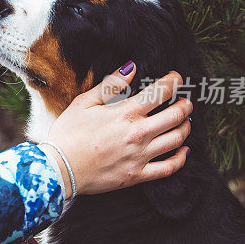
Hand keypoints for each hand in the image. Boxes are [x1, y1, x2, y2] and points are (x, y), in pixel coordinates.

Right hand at [41, 62, 191, 197]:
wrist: (59, 169)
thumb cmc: (68, 134)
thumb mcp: (83, 103)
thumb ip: (110, 86)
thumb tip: (131, 68)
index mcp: (125, 114)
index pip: (160, 92)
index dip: (173, 82)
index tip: (177, 78)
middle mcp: (138, 134)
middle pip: (175, 116)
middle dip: (185, 105)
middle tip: (185, 101)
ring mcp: (140, 156)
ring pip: (176, 139)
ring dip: (185, 127)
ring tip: (184, 121)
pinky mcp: (137, 175)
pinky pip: (168, 168)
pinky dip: (181, 159)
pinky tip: (184, 151)